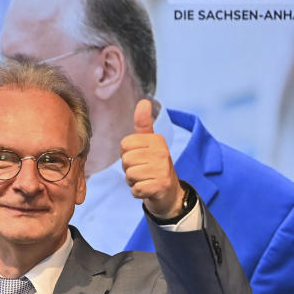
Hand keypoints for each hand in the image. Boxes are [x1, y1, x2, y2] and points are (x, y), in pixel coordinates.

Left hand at [120, 99, 185, 218]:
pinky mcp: (161, 186)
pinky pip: (135, 189)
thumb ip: (143, 123)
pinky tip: (147, 189)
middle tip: (142, 171)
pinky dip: (138, 192)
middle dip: (129, 169)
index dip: (126, 154)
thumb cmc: (154, 165)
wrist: (169, 192)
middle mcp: (161, 152)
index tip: (139, 158)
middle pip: (126, 160)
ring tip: (145, 179)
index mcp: (157, 140)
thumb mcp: (149, 143)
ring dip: (133, 181)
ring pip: (129, 175)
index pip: (124, 145)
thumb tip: (144, 101)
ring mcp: (162, 170)